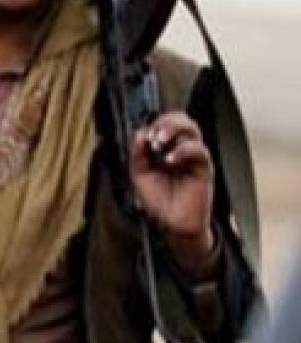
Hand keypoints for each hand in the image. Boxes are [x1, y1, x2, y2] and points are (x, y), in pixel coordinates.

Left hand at [128, 111, 216, 273]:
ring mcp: (193, 157)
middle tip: (154, 135)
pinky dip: (183, 150)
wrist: (173, 224)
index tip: (144, 137)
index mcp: (164, 148)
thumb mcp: (139, 175)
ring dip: (174, 130)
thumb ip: (138, 155)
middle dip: (166, 121)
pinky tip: (171, 160)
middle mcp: (180, 148)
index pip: (164, 123)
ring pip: (192, 129)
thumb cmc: (159, 200)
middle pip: (181, 119)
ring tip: (159, 142)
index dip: (154, 124)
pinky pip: (199, 150)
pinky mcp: (204, 168)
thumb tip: (140, 133)